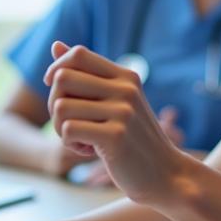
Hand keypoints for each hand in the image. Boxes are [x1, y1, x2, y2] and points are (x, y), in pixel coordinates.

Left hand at [45, 41, 185, 203]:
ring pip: (60, 107)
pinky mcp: (115, 136)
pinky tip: (89, 151)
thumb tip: (55, 45)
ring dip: (61, 129)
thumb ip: (87, 75)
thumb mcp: (116, 101)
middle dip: (54, 103)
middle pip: (63, 78)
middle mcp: (125, 89)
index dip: (57, 69)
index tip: (55, 88)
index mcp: (126, 76)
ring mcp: (122, 111)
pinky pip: (68, 130)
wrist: (166, 176)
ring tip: (82, 139)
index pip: (78, 54)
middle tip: (70, 123)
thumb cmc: (135, 139)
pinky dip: (70, 144)